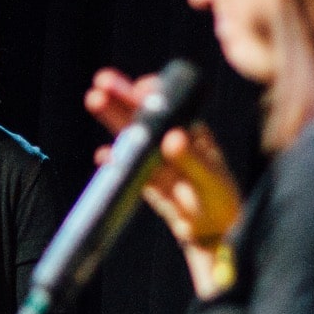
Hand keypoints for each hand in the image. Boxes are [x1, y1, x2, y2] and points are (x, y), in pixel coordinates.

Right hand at [85, 68, 240, 249]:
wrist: (214, 231)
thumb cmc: (220, 199)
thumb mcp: (210, 178)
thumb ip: (192, 159)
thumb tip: (172, 138)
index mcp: (190, 132)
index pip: (168, 105)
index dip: (152, 94)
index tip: (140, 89)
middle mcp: (169, 141)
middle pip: (142, 116)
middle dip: (122, 98)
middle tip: (101, 82)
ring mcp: (155, 161)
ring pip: (131, 137)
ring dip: (113, 119)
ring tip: (94, 99)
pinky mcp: (145, 182)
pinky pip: (128, 168)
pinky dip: (114, 161)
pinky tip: (103, 155)